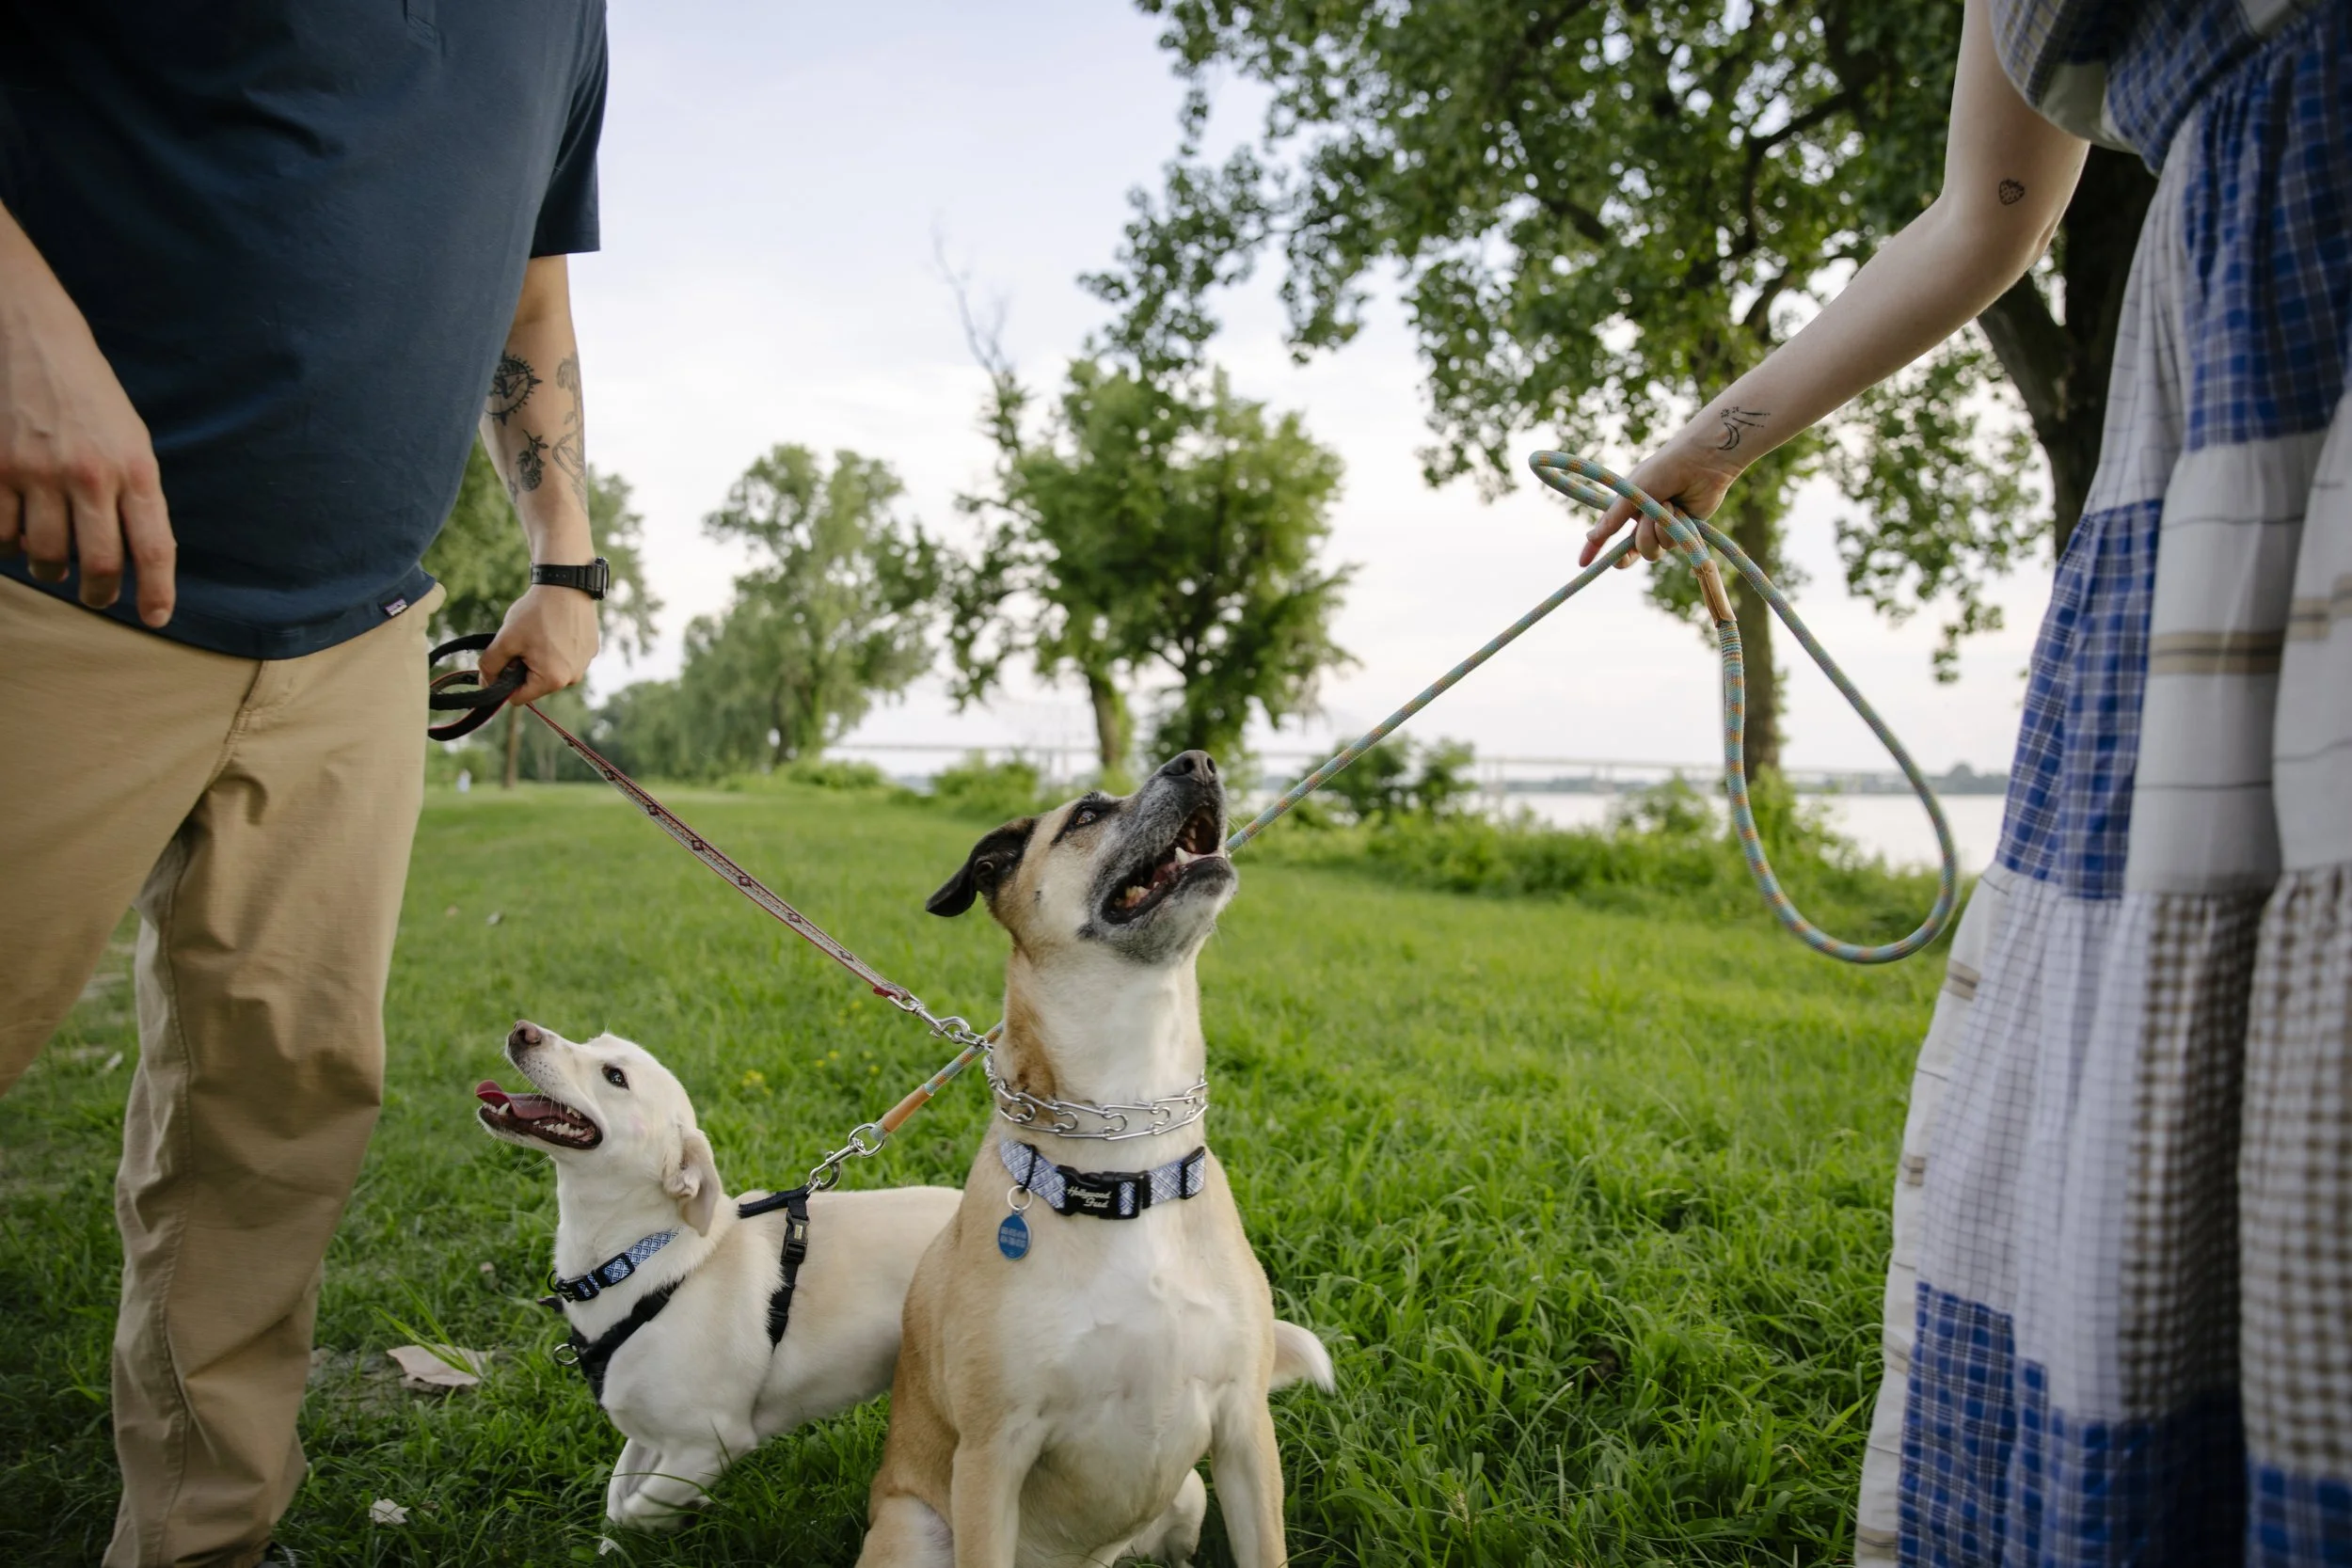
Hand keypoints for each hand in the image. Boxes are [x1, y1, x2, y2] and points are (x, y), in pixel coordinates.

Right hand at [0, 285, 175, 623]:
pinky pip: (0, 532)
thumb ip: (137, 495)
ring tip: (54, 565)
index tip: (154, 618)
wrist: (35, 341)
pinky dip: (8, 545)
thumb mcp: (133, 441)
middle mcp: (90, 476)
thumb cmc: (93, 398)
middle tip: (95, 598)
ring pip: (43, 554)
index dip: (156, 592)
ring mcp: (39, 473)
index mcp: (135, 469)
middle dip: (97, 593)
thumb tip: (140, 556)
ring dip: (50, 570)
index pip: (153, 548)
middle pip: (97, 563)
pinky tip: (16, 537)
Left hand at [481, 583, 599, 706]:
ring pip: (552, 670)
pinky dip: (558, 647)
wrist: (567, 584)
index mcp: (553, 680)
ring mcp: (584, 663)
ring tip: (541, 631)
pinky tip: (556, 627)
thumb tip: (485, 684)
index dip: (504, 681)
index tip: (505, 658)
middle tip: (524, 640)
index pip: (519, 697)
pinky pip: (567, 657)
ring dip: (542, 657)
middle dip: (525, 667)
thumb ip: (490, 666)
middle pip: (537, 684)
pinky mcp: (591, 649)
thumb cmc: (536, 612)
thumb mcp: (505, 639)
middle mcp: (573, 677)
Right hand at [1576, 433, 1740, 569]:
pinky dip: (1675, 527)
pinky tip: (1682, 509)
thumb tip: (1591, 536)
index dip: (1595, 550)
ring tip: (1669, 505)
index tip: (1582, 564)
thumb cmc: (1664, 469)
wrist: (1701, 463)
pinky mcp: (1683, 531)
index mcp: (1628, 508)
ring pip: (1654, 550)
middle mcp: (1645, 521)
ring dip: (1660, 530)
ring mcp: (1664, 528)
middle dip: (1642, 538)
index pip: (1608, 533)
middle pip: (1635, 550)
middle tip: (1648, 520)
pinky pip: (1672, 544)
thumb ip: (1613, 517)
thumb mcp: (1633, 491)